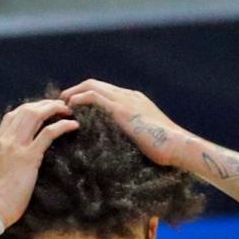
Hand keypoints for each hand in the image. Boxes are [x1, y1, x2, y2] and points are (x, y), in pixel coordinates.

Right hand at [0, 98, 78, 228]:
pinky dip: (62, 126)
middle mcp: (6, 140)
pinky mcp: (29, 158)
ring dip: (54, 108)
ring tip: (67, 110)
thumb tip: (13, 163)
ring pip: (36, 115)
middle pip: (26, 110)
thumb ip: (4, 161)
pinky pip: (48, 134)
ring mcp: (17, 147)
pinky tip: (73, 124)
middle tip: (59, 106)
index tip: (42, 111)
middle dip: (44, 104)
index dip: (29, 109)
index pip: (12, 116)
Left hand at [61, 79, 186, 168]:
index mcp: (135, 101)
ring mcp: (125, 100)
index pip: (107, 91)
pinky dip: (79, 99)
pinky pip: (94, 97)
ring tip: (60, 103)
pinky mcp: (121, 110)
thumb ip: (135, 139)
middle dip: (77, 90)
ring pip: (92, 86)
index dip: (89, 95)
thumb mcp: (148, 141)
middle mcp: (129, 96)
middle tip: (62, 101)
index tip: (76, 104)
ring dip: (74, 92)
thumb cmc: (167, 151)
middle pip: (96, 84)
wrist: (177, 146)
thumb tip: (128, 153)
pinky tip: (69, 107)